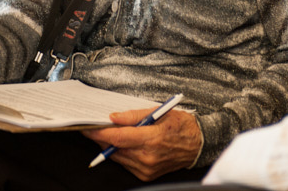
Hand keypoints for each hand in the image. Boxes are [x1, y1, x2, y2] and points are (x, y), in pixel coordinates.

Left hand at [82, 107, 201, 180]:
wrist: (198, 144)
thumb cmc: (181, 125)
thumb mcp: (159, 112)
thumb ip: (133, 116)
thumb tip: (113, 118)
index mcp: (152, 139)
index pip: (118, 138)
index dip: (100, 134)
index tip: (88, 128)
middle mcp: (148, 157)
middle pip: (115, 149)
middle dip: (102, 139)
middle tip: (96, 127)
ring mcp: (147, 168)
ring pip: (118, 157)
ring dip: (111, 146)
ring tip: (111, 134)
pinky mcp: (147, 175)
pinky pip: (126, 164)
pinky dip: (122, 154)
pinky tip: (125, 144)